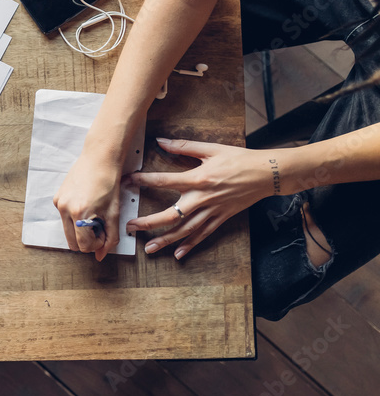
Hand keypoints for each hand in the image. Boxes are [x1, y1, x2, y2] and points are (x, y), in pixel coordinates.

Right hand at [54, 153, 123, 260]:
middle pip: (72, 243)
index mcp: (80, 213)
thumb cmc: (109, 182)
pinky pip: (64, 218)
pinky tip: (86, 204)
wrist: (99, 158)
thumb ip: (110, 237)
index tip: (105, 231)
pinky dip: (75, 218)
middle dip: (87, 239)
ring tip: (94, 214)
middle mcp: (65, 209)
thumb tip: (100, 256)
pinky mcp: (56, 199)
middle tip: (99, 225)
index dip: (97, 243)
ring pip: (67, 231)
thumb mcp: (114, 213)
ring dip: (81, 230)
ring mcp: (58, 204)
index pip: (84, 245)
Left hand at [126, 138, 274, 258]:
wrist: (268, 173)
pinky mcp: (221, 218)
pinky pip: (204, 234)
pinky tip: (178, 254)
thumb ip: (184, 146)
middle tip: (131, 227)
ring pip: (185, 229)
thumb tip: (161, 141)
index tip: (128, 182)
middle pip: (170, 214)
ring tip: (149, 248)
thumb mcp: (211, 149)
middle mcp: (203, 198)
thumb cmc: (240, 159)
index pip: (164, 181)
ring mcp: (212, 211)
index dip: (144, 181)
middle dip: (148, 222)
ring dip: (166, 240)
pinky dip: (191, 245)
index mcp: (198, 178)